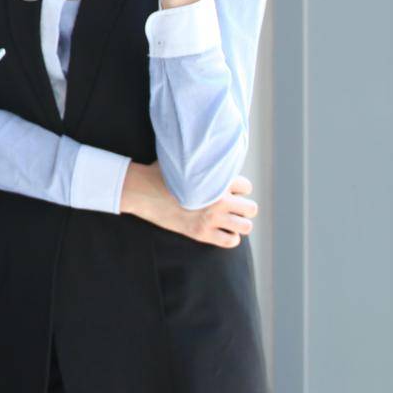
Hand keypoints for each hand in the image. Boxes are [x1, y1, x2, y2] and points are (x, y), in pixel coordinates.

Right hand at [121, 163, 256, 247]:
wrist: (141, 191)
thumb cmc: (160, 173)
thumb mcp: (184, 161)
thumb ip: (202, 161)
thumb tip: (208, 151)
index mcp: (217, 180)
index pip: (246, 187)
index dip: (239, 189)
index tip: (228, 191)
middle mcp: (218, 200)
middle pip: (251, 208)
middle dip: (243, 207)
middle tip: (231, 207)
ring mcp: (211, 219)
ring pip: (245, 226)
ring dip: (239, 223)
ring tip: (228, 220)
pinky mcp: (201, 233)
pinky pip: (230, 241)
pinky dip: (229, 237)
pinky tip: (220, 231)